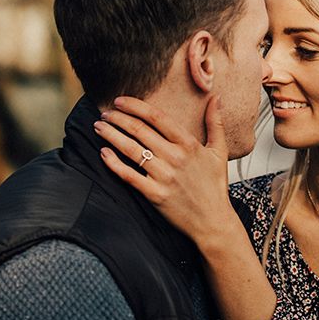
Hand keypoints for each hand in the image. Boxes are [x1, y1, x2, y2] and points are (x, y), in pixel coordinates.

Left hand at [94, 95, 236, 246]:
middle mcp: (175, 158)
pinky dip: (114, 163)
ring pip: (131, 150)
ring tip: (99, 127)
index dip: (135, 106)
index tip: (119, 101)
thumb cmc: (215, 186)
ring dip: (111, 135)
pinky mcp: (155, 195)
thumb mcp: (219, 152)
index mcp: (189, 144)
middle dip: (118, 118)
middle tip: (105, 113)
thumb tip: (216, 97)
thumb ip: (216, 123)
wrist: (213, 221)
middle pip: (139, 130)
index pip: (157, 117)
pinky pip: (129, 176)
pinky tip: (103, 153)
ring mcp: (164, 177)